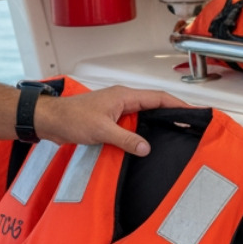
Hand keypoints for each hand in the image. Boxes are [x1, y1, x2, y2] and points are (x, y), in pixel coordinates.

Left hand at [32, 86, 186, 155]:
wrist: (50, 121)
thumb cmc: (71, 117)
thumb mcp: (101, 130)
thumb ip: (125, 139)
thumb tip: (146, 147)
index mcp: (124, 96)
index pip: (158, 97)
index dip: (177, 104)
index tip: (192, 112)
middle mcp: (122, 100)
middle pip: (154, 105)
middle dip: (171, 114)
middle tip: (187, 125)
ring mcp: (116, 110)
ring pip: (143, 115)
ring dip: (156, 124)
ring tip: (172, 134)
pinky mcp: (109, 120)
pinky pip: (131, 125)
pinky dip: (141, 132)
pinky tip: (145, 144)